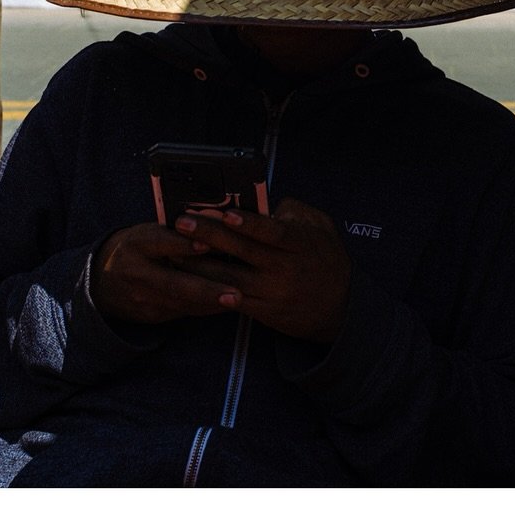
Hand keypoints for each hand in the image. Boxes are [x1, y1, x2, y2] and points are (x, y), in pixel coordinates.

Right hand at [92, 223, 238, 325]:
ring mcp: (143, 298)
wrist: (102, 282)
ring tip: (238, 300)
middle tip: (235, 294)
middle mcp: (137, 272)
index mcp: (136, 244)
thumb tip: (217, 222)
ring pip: (181, 302)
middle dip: (206, 289)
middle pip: (173, 282)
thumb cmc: (137, 248)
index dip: (184, 244)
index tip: (209, 243)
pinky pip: (182, 313)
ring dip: (211, 302)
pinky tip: (225, 306)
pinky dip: (205, 309)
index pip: (161, 242)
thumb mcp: (147, 233)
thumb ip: (175, 231)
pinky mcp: (150, 315)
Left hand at [174, 198, 350, 344]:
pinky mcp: (263, 312)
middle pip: (242, 251)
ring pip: (229, 278)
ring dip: (199, 265)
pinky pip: (231, 301)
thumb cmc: (327, 260)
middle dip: (209, 235)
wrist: (341, 310)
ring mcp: (272, 292)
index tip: (225, 212)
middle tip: (182, 222)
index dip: (248, 223)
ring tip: (173, 250)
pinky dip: (209, 290)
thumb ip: (296, 211)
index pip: (271, 231)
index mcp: (299, 244)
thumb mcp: (323, 228)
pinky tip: (188, 280)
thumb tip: (266, 202)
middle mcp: (284, 269)